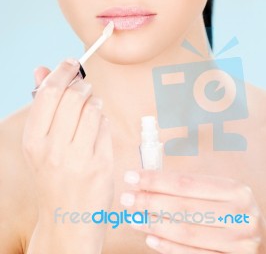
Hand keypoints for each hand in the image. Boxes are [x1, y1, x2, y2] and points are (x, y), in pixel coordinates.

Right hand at [23, 59, 113, 252]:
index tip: (72, 63)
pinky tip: (96, 131)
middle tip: (84, 90)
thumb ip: (42, 103)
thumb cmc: (52, 173)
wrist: (66, 217)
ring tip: (91, 111)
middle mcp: (53, 148)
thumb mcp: (39, 141)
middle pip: (74, 96)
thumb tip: (40, 69)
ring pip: (93, 108)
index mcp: (33, 139)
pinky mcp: (100, 164)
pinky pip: (105, 125)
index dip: (63, 71)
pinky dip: (103, 121)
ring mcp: (78, 157)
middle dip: (83, 86)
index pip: (49, 92)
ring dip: (95, 102)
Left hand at [120, 170, 264, 252]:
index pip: (186, 183)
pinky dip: (168, 247)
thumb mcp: (218, 192)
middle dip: (149, 202)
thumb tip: (147, 182)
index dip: (155, 180)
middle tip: (127, 198)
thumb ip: (188, 186)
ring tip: (133, 217)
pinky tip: (150, 238)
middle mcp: (240, 216)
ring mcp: (238, 244)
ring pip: (185, 233)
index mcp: (236, 190)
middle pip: (183, 208)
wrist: (257, 236)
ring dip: (154, 225)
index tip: (132, 176)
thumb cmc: (230, 209)